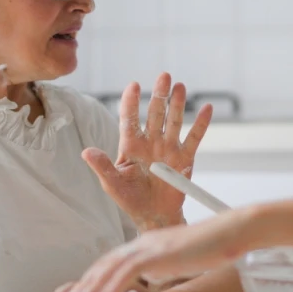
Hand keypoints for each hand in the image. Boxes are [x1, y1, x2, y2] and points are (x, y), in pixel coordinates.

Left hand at [52, 210, 253, 291]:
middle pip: (100, 267)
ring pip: (106, 271)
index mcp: (144, 244)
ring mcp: (147, 246)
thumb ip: (159, 267)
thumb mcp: (177, 259)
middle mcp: (140, 243)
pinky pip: (124, 274)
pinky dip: (107, 291)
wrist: (230, 232)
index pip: (108, 264)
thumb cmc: (211, 247)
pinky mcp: (156, 254)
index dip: (90, 284)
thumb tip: (149, 279)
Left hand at [83, 72, 212, 230]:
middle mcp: (150, 142)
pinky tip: (206, 108)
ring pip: (174, 121)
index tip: (133, 85)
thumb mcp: (112, 184)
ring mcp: (168, 148)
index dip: (131, 102)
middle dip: (159, 95)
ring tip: (180, 87)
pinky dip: (201, 124)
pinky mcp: (185, 158)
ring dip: (177, 104)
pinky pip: (194, 138)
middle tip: (163, 76)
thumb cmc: (130, 199)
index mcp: (130, 145)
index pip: (129, 119)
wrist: (154, 215)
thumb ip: (102, 166)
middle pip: (155, 114)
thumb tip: (86, 152)